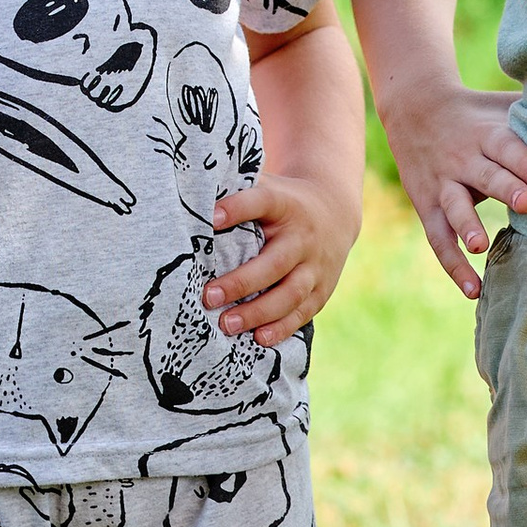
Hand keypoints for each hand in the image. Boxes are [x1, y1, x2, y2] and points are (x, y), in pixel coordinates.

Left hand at [204, 165, 359, 347]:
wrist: (335, 213)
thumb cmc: (283, 204)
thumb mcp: (268, 187)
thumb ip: (236, 190)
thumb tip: (191, 195)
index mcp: (285, 205)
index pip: (262, 202)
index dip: (238, 208)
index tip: (212, 217)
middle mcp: (303, 237)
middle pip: (275, 263)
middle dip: (241, 282)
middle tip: (209, 297)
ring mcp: (316, 266)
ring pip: (290, 293)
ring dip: (258, 312)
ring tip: (227, 325)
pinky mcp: (322, 290)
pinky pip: (303, 313)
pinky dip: (282, 328)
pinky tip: (259, 338)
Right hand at [379, 77, 526, 297]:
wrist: (414, 108)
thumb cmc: (477, 113)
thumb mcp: (502, 106)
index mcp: (486, 134)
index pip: (505, 146)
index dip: (523, 161)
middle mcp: (463, 159)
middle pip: (485, 176)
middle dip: (505, 190)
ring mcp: (443, 185)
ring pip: (455, 206)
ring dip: (466, 226)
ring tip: (479, 246)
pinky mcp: (428, 207)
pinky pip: (439, 240)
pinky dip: (454, 266)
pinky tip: (474, 290)